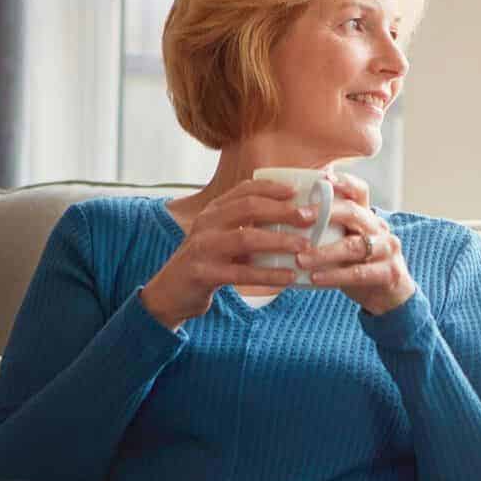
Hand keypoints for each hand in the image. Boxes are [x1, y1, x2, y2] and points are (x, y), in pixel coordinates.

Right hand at [140, 180, 314, 329]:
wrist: (171, 292)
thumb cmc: (208, 262)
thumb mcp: (223, 237)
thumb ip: (249, 226)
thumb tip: (293, 218)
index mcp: (214, 210)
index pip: (245, 189)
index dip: (272, 187)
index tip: (298, 191)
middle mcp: (207, 223)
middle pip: (248, 207)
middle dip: (282, 210)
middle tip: (310, 216)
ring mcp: (203, 247)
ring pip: (246, 238)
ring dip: (279, 241)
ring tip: (305, 246)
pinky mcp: (204, 273)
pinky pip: (241, 273)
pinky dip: (268, 274)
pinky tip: (289, 277)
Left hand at [297, 171, 416, 315]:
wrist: (389, 296)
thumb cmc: (359, 266)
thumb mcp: (345, 243)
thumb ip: (327, 230)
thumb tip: (285, 218)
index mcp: (367, 217)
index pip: (359, 191)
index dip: (342, 182)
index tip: (321, 178)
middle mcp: (379, 228)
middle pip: (354, 212)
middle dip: (325, 212)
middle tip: (298, 217)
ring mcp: (387, 250)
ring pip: (354, 246)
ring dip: (324, 252)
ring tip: (300, 258)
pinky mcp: (388, 273)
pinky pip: (358, 273)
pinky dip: (335, 276)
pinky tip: (315, 278)